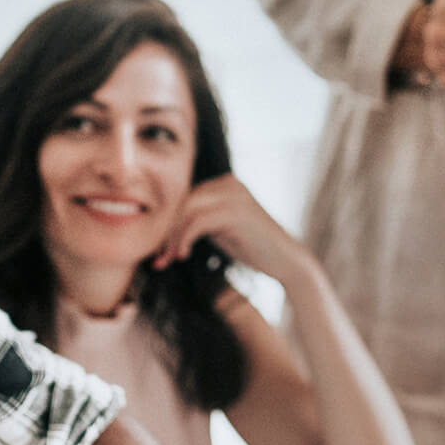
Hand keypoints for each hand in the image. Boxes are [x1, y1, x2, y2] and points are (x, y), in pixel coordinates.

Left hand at [151, 173, 301, 281]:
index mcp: (224, 183)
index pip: (184, 198)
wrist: (286, 261)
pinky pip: (197, 222)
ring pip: (186, 212)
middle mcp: (229, 183)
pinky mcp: (235, 211)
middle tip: (158, 260)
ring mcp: (233, 195)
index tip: (158, 252)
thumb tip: (163, 226)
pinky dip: (184, 240)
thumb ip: (199, 219)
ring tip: (167, 261)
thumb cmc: (253, 248)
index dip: (167, 224)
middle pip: (182, 203)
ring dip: (171, 239)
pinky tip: (183, 256)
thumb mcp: (220, 228)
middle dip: (165, 233)